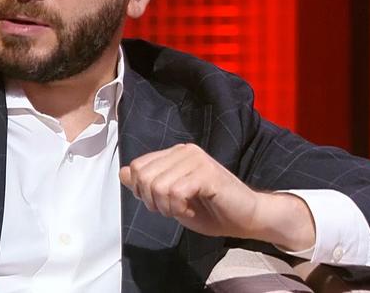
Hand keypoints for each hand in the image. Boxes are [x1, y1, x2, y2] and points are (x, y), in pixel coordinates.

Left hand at [118, 143, 314, 249]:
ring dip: (167, 207)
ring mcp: (196, 159)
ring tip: (183, 210)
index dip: (140, 191)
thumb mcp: (171, 199)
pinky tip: (190, 210)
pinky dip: (178, 208)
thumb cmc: (210, 209)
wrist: (245, 218)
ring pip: (158, 186)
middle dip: (151, 201)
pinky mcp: (207, 172)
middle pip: (144, 176)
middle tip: (171, 210)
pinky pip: (176, 192)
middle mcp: (184, 151)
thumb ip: (148, 184)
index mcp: (175, 153)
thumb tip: (123, 172)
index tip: (158, 204)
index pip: (137, 167)